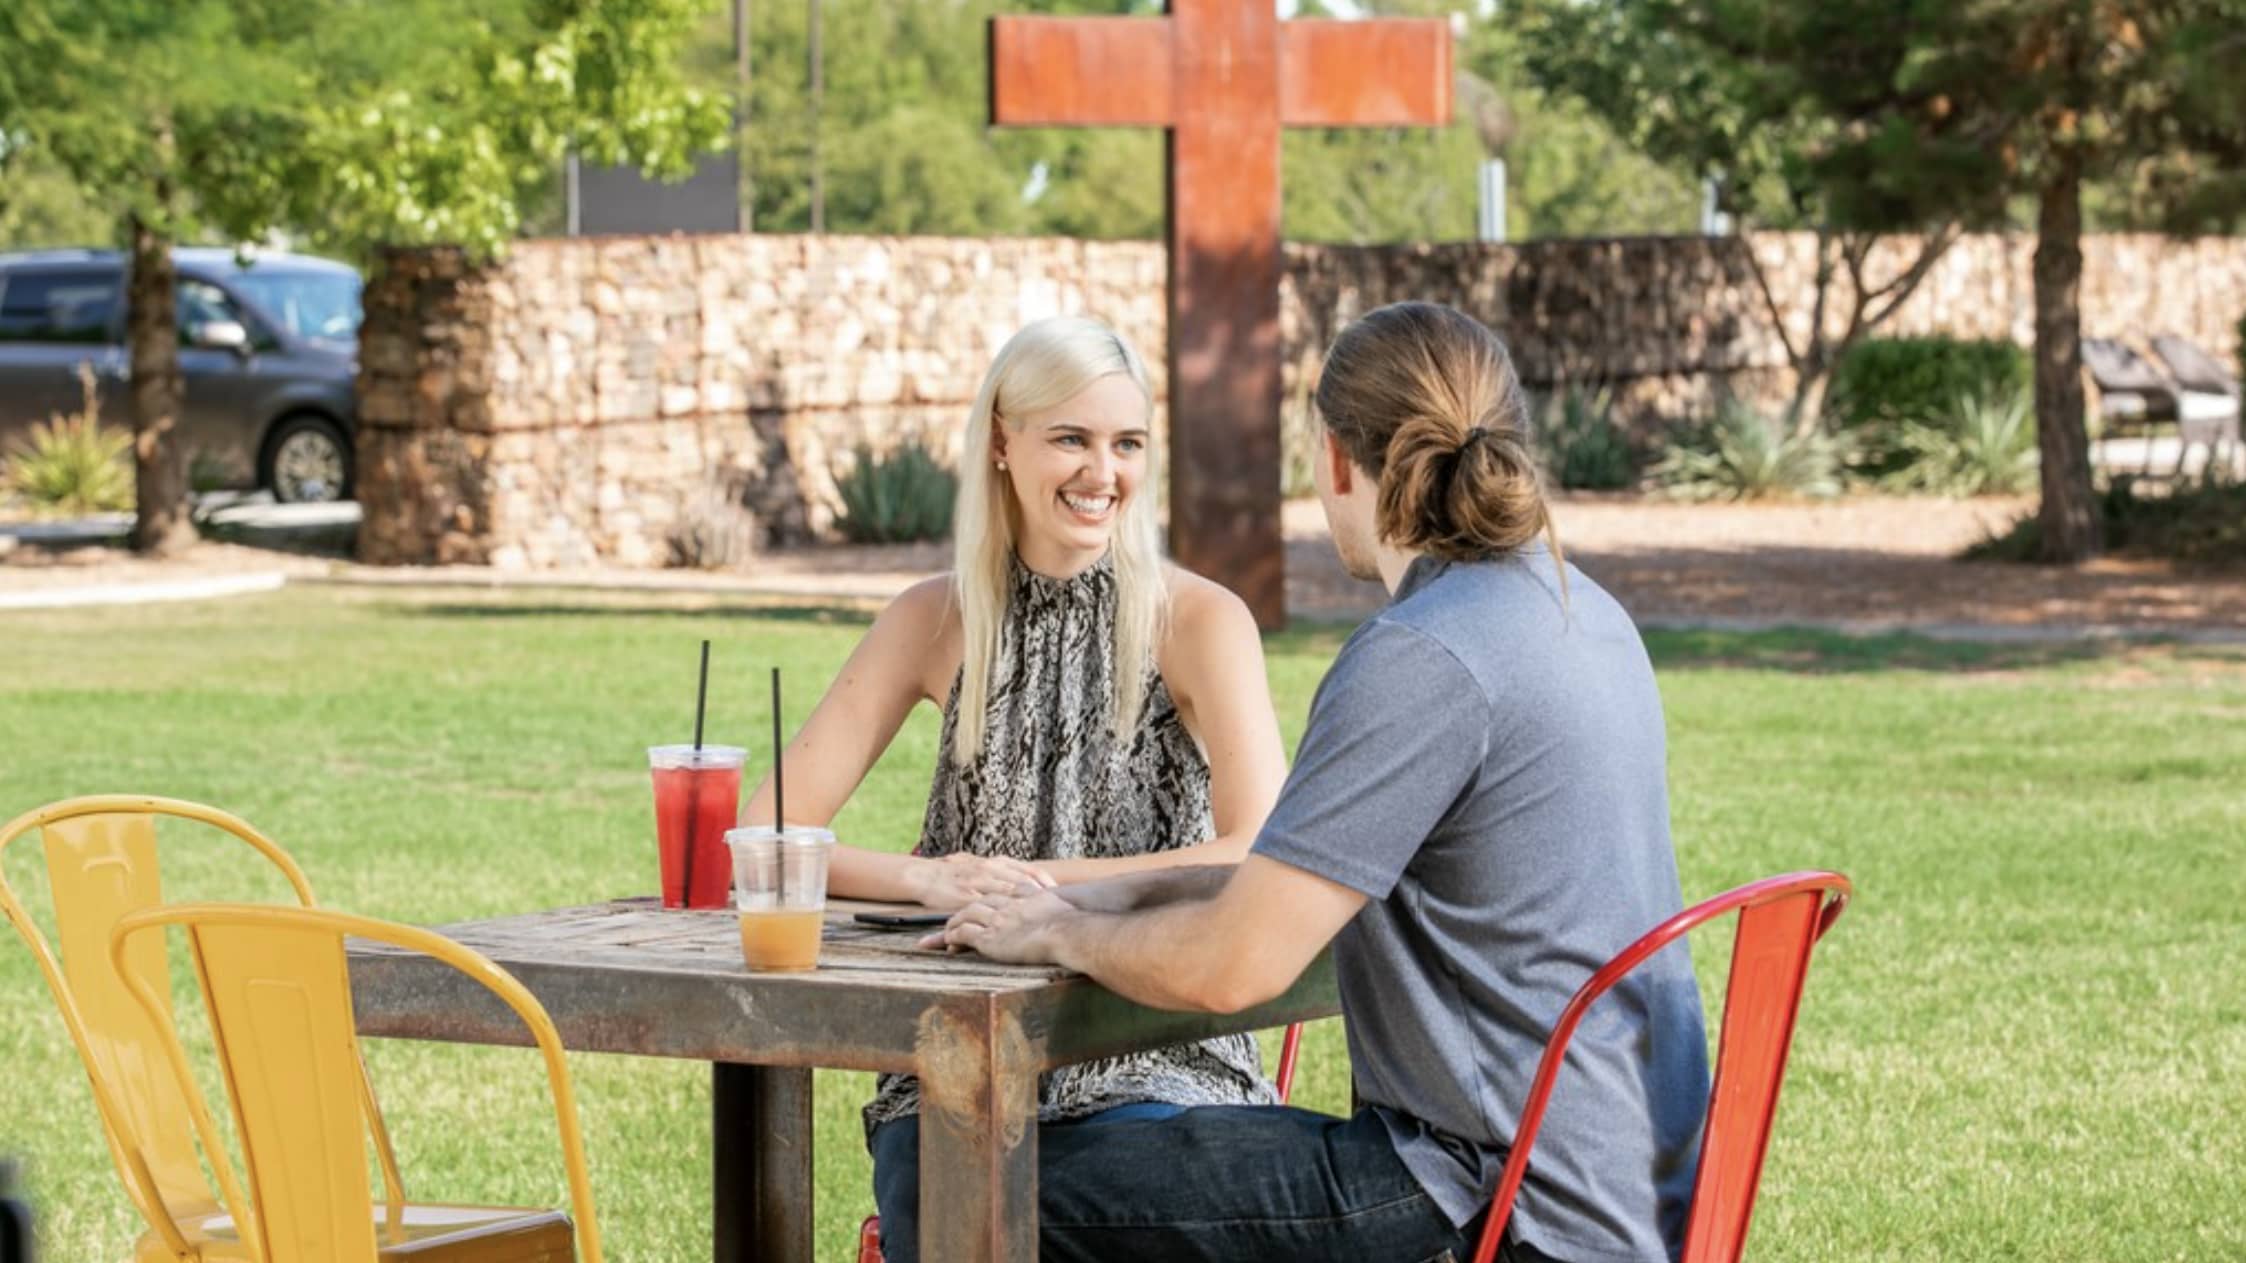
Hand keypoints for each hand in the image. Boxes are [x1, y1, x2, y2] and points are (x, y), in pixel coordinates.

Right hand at [906, 852, 1054, 910]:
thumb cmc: (954, 871)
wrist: (925, 875)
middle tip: (1055, 907)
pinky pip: (985, 909)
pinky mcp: (965, 899)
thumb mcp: (980, 864)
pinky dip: (999, 917)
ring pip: (1006, 896)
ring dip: (1023, 908)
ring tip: (1039, 919)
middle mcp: (988, 871)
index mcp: (994, 862)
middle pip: (1022, 883)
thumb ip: (1001, 870)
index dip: (1044, 882)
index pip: (1027, 870)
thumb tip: (1026, 877)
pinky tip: (1010, 926)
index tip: (1057, 893)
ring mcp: (977, 885)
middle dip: (1040, 896)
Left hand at [919, 883, 1074, 963]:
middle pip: (979, 902)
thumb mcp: (1061, 905)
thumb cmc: (1071, 922)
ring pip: (966, 915)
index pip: (998, 894)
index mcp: (1023, 896)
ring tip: (945, 930)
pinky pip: (964, 935)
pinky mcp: (990, 938)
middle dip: (965, 907)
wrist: (1067, 931)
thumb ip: (1054, 902)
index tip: (980, 903)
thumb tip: (1062, 906)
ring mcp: (997, 920)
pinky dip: (953, 937)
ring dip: (953, 922)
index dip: (987, 899)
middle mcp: (1007, 905)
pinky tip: (948, 942)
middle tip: (953, 915)